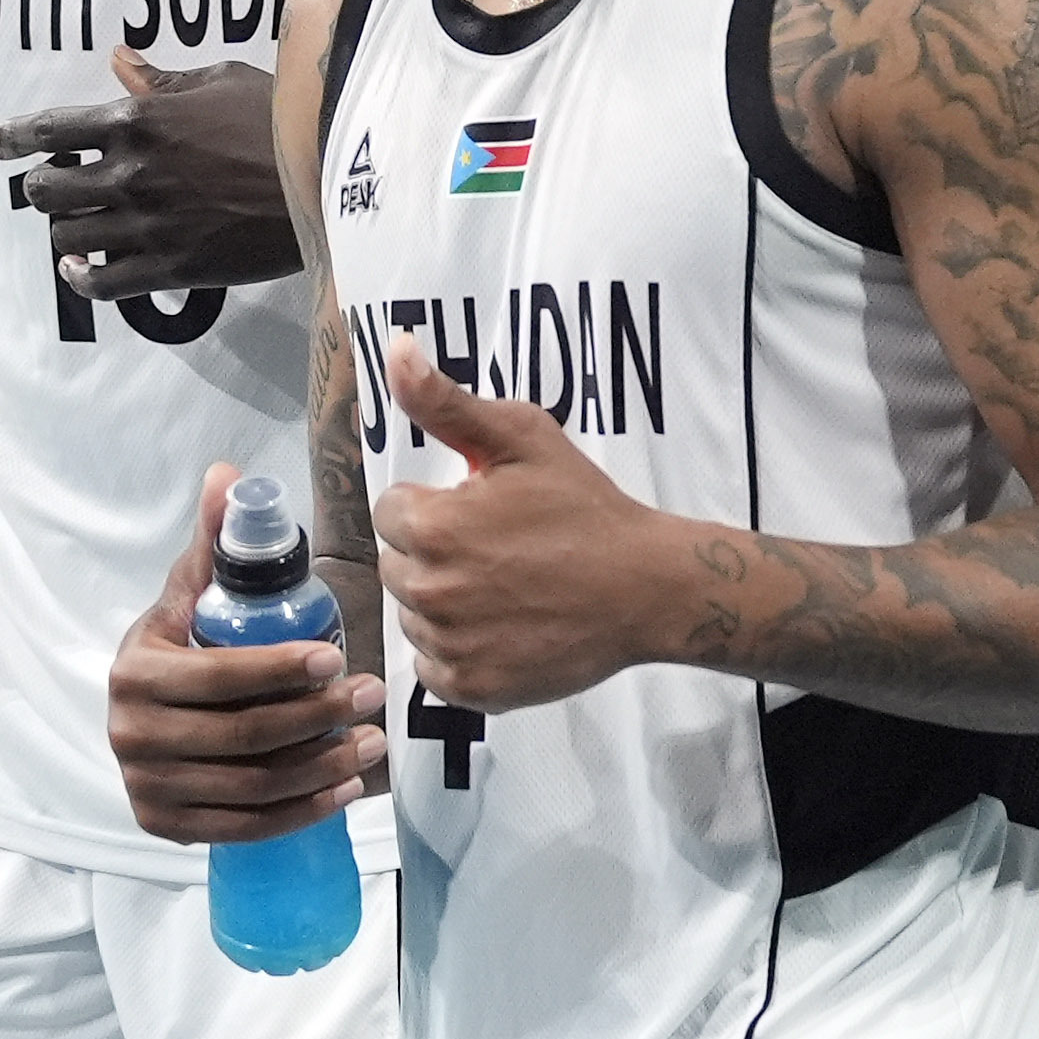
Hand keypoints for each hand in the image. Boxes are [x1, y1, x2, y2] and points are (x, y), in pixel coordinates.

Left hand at [0, 49, 303, 296]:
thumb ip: (164, 80)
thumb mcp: (223, 81)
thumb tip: (120, 61)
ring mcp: (148, 224)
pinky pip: (102, 282)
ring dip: (65, 230)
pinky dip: (83, 276)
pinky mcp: (171, 266)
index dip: (14, 138)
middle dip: (42, 187)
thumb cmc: (282, 120)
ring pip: (68, 236)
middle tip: (53, 186)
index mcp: (139, 121)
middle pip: (48, 190)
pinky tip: (82, 268)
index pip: (51, 129)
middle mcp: (131, 173)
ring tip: (74, 226)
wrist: (328, 181)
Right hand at [111, 464, 389, 846]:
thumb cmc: (178, 648)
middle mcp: (132, 737)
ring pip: (252, 785)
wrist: (142, 717)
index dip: (282, 670)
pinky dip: (300, 812)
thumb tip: (229, 476)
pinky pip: (244, 828)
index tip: (339, 656)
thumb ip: (214, 543)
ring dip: (322, 766)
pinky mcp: (167, 826)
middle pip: (244, 736)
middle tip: (374, 695)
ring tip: (373, 741)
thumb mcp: (187, 596)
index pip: (220, 677)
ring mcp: (148, 788)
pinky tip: (345, 789)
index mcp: (136, 674)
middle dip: (318, 717)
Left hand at [372, 339, 681, 710]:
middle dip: (434, 552)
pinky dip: (458, 651)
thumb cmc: (586, 508)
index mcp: (433, 527)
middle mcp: (429, 591)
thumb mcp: (524, 438)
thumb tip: (397, 349)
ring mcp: (448, 646)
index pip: (392, 512)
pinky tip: (503, 628)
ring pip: (413, 617)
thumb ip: (447, 402)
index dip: (435, 506)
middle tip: (497, 549)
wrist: (647, 588)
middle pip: (397, 565)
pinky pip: (434, 667)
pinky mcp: (470, 689)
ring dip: (444, 602)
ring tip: (504, 589)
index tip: (482, 511)